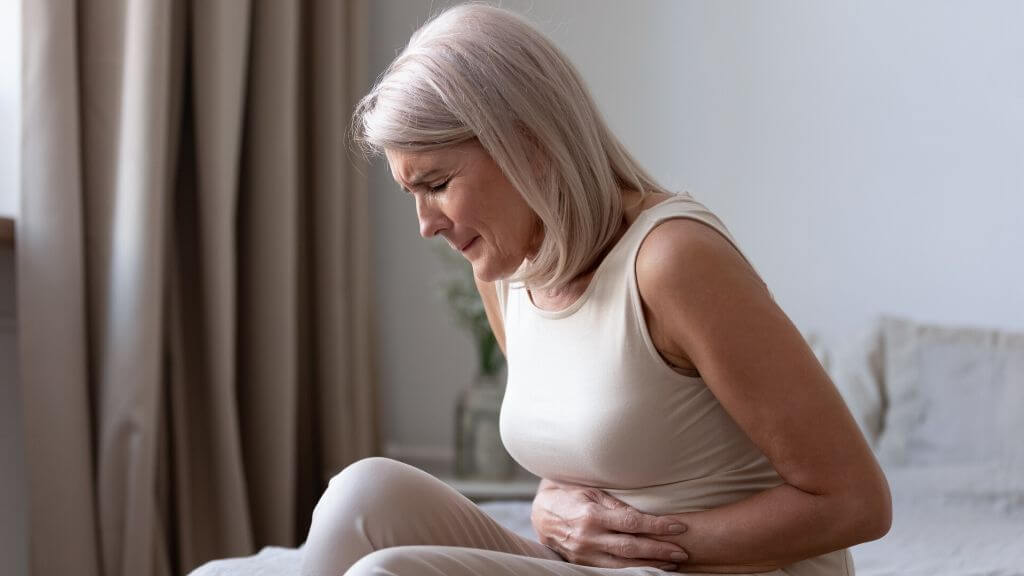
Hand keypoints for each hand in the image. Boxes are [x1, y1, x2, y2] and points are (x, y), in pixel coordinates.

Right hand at [531, 479, 688, 570]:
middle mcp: (589, 537)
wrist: (541, 513)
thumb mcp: (593, 492)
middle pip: (632, 548)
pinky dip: (632, 570)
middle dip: (660, 550)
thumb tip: (646, 515)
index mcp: (592, 515)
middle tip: (683, 551)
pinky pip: (611, 571)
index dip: (658, 526)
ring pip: (624, 565)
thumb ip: (617, 504)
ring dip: (651, 564)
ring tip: (672, 562)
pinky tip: (649, 568)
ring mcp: (585, 553)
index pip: (633, 523)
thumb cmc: (570, 496)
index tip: (679, 527)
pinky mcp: (582, 563)